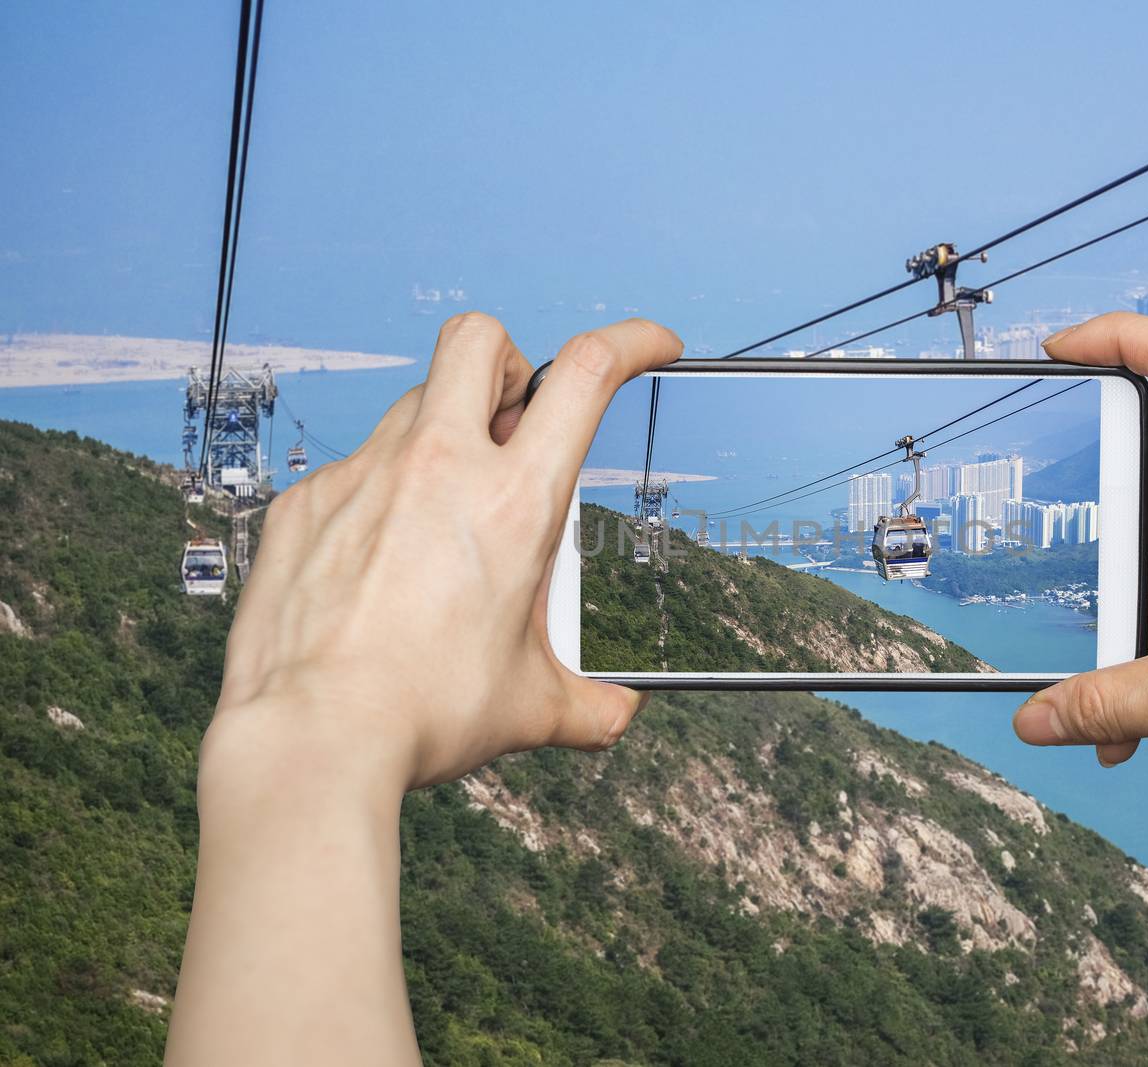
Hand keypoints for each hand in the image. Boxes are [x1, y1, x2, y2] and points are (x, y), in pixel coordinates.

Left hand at [208, 312, 681, 790]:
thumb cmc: (422, 715)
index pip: (585, 373)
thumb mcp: (530, 706)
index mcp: (515, 503)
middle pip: (480, 340)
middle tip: (517, 421)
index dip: (630, 340)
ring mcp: (363, 477)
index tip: (649, 345)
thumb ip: (590, 704)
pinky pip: (354, 469)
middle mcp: (438, 468)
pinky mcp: (306, 504)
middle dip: (512, 362)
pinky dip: (381, 495)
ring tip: (447, 512)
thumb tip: (616, 713)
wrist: (311, 739)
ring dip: (446, 432)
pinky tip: (381, 560)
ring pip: (413, 402)